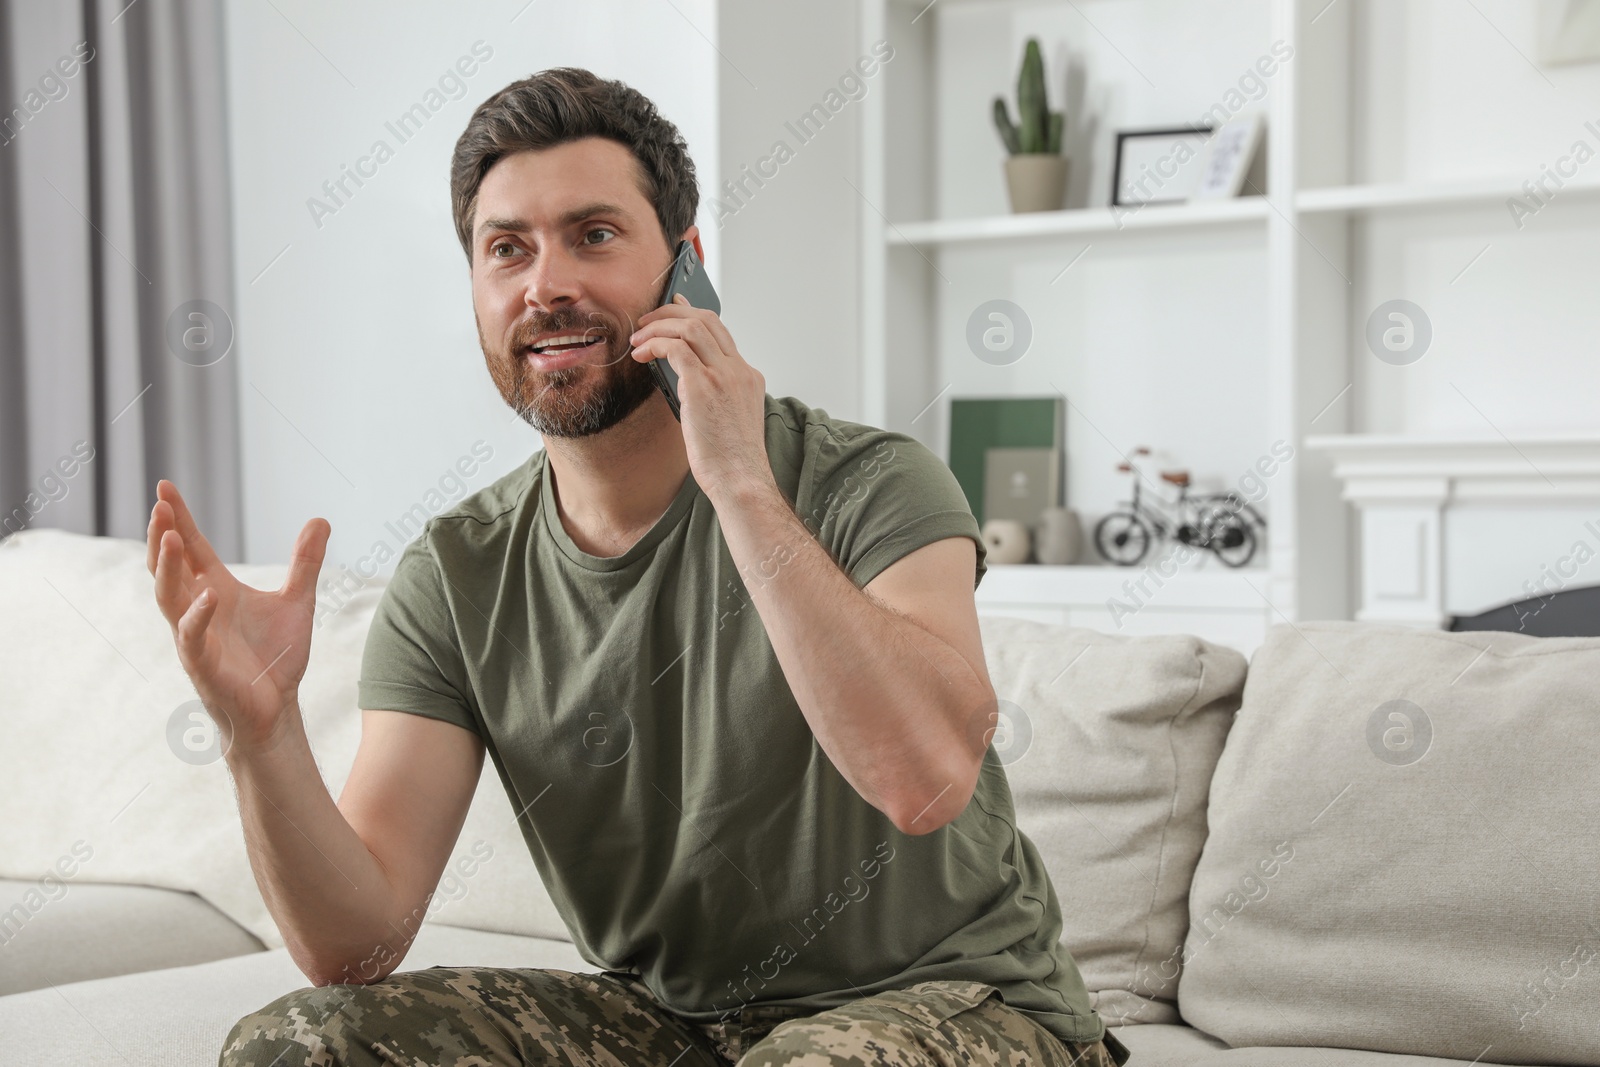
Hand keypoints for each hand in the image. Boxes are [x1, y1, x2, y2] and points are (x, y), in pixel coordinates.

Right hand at [147, 480, 329, 757]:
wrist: (277, 709)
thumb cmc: (276, 658)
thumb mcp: (297, 601)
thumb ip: (305, 562)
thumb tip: (321, 519)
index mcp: (215, 590)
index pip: (192, 547)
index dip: (178, 518)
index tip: (165, 485)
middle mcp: (198, 610)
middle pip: (170, 566)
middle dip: (163, 535)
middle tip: (159, 504)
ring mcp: (195, 638)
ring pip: (169, 597)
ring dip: (167, 568)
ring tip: (170, 537)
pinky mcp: (203, 666)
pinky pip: (191, 638)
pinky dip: (197, 616)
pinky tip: (208, 595)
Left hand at [629, 293, 772, 500]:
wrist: (740, 478)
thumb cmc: (730, 459)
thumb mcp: (727, 417)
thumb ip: (713, 393)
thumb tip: (682, 379)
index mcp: (748, 376)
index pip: (720, 332)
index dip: (694, 314)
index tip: (675, 305)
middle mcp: (739, 370)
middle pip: (706, 319)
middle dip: (671, 312)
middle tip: (647, 319)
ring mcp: (724, 375)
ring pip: (690, 327)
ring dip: (658, 326)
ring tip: (638, 338)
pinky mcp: (704, 385)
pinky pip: (675, 348)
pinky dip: (655, 344)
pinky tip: (641, 355)